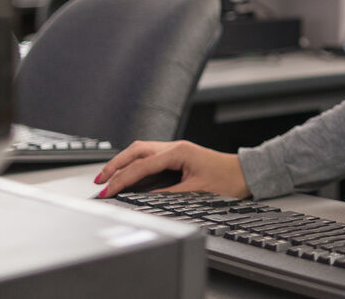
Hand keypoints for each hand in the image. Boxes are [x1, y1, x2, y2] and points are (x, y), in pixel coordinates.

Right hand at [94, 140, 248, 197]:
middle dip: (115, 165)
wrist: (245, 172)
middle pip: (136, 151)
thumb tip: (144, 198)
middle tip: (100, 181)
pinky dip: (134, 163)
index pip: (141, 166)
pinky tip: (127, 172)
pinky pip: (149, 155)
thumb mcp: (196, 191)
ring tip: (107, 177)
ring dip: (123, 162)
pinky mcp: (177, 154)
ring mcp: (175, 149)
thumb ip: (169, 194)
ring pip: (141, 151)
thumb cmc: (227, 180)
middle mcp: (175, 147)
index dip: (121, 180)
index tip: (107, 191)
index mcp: (178, 152)